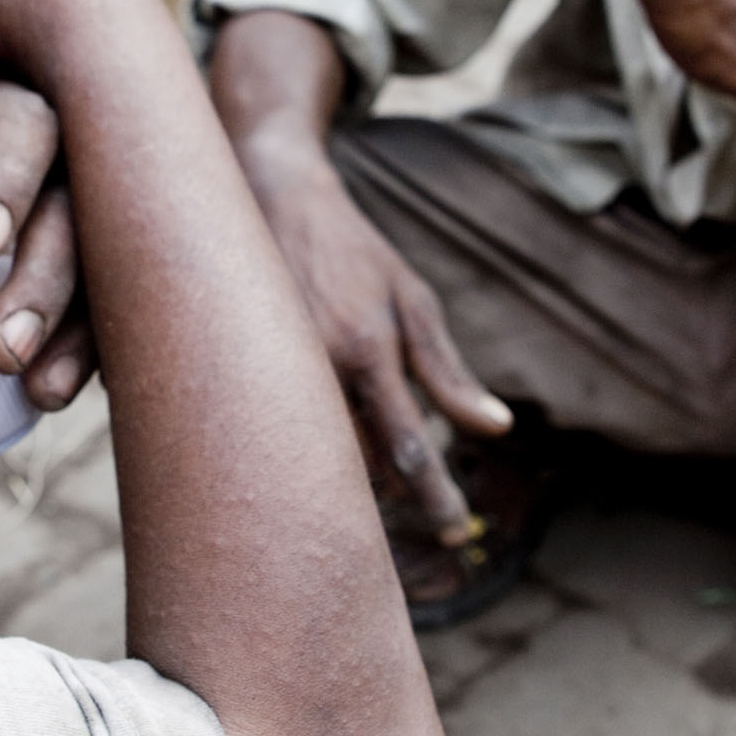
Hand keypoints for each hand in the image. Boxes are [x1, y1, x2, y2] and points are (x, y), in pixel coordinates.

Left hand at [0, 80, 94, 409]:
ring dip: (74, 336)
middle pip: (74, 215)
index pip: (22, 133)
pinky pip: (107, 315)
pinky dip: (90, 356)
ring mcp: (85, 224)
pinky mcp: (93, 279)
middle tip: (2, 351)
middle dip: (43, 284)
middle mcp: (59, 165)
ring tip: (39, 391)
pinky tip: (58, 392)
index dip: (8, 185)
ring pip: (103, 274)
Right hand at [241, 139, 511, 543]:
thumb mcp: (411, 298)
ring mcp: (270, 370)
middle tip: (421, 539)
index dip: (434, 496)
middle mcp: (315, 366)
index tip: (457, 532)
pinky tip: (312, 472)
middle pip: (353, 469)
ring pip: (309, 460)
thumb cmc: (353, 252)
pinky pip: (273, 436)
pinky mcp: (237, 373)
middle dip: (386, 507)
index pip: (406, 446)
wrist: (269, 196)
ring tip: (373, 508)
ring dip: (343, 489)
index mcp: (365, 350)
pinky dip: (299, 458)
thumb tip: (497, 429)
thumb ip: (449, 370)